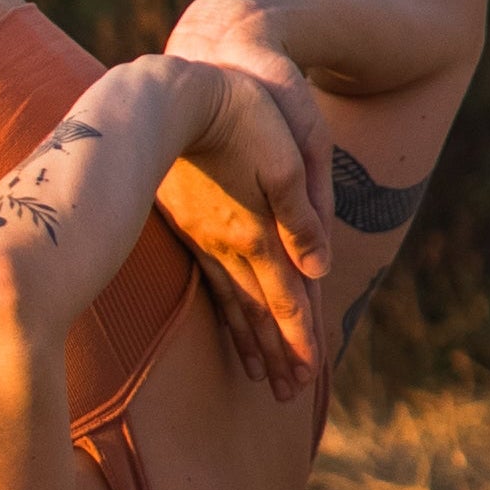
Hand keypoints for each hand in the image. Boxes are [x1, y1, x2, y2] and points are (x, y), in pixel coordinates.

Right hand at [153, 51, 328, 399]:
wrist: (169, 96)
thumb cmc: (237, 117)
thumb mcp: (283, 162)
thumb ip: (300, 218)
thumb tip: (319, 269)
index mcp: (256, 232)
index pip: (286, 300)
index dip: (300, 339)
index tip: (309, 376)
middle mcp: (228, 244)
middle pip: (260, 311)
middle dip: (277, 353)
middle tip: (289, 394)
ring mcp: (203, 237)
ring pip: (233, 301)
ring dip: (249, 340)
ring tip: (259, 374)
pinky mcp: (187, 224)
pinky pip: (211, 280)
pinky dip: (224, 309)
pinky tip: (228, 319)